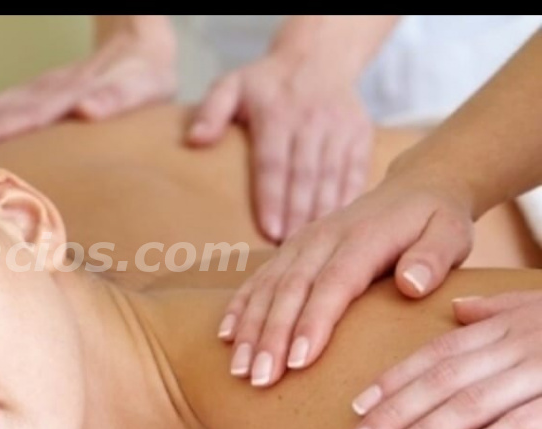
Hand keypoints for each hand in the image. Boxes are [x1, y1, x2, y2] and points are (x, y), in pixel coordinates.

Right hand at [0, 27, 175, 150]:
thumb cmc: (144, 76)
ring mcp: (42, 88)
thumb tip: (86, 110)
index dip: (4, 128)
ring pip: (1, 105)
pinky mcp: (38, 92)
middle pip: (10, 110)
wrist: (138, 43)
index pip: (34, 112)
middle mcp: (52, 89)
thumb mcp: (141, 85)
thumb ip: (114, 98)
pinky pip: (2, 105)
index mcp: (74, 91)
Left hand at [187, 53, 373, 240]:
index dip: (271, 198)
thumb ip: (211, 111)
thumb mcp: (231, 85)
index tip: (269, 230)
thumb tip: (194, 140)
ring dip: (322, 211)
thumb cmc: (265, 82)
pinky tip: (340, 224)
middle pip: (304, 175)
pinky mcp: (359, 134)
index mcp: (277, 113)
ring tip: (311, 243)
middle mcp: (311, 120)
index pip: (273, 163)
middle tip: (288, 246)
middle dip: (297, 213)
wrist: (317, 56)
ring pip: (332, 176)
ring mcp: (340, 127)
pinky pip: (356, 170)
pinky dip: (349, 198)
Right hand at [218, 166, 474, 387]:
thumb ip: (434, 257)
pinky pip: (257, 280)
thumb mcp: (451, 233)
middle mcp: (322, 239)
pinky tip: (226, 336)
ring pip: (267, 287)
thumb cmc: (435, 221)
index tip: (299, 361)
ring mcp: (301, 244)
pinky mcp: (290, 251)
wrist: (412, 189)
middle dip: (271, 336)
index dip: (313, 322)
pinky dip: (240, 307)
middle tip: (260, 378)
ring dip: (250, 329)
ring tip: (240, 370)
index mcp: (362, 239)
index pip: (333, 284)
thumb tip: (411, 283)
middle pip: (290, 290)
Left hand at [340, 291, 541, 428]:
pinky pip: (518, 426)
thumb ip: (497, 310)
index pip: (436, 354)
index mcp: (504, 328)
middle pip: (438, 382)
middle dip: (390, 416)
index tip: (356, 408)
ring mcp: (539, 372)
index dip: (393, 380)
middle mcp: (515, 346)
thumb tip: (457, 308)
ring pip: (467, 405)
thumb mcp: (540, 307)